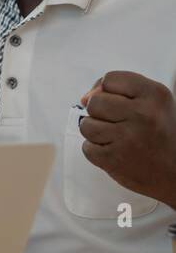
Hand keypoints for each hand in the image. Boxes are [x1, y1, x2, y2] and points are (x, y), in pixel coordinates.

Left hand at [78, 71, 175, 207]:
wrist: (175, 173)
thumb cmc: (159, 133)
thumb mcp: (152, 103)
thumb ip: (118, 90)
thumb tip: (85, 98)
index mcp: (155, 95)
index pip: (110, 79)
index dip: (110, 91)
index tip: (123, 103)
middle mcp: (142, 113)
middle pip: (94, 102)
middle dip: (100, 113)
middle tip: (120, 124)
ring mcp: (127, 137)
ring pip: (86, 125)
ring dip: (97, 132)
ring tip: (118, 138)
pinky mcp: (114, 159)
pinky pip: (87, 148)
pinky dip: (97, 151)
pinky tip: (116, 152)